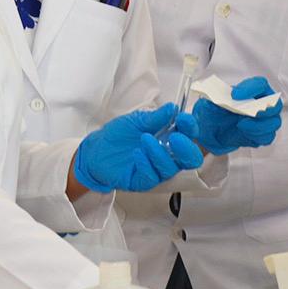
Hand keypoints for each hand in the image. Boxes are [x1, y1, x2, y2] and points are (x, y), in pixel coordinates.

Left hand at [73, 104, 203, 192]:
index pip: (189, 136)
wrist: (96, 150)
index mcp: (169, 137)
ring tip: (145, 139)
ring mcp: (156, 169)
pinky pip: (152, 177)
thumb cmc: (118, 135)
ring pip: (171, 168)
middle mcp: (167, 154)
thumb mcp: (137, 120)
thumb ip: (156, 117)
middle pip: (190, 159)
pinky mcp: (143, 180)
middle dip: (187, 148)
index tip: (184, 119)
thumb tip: (173, 108)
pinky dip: (147, 164)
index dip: (191, 128)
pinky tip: (138, 153)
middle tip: (176, 137)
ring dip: (160, 153)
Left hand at [176, 76, 282, 155]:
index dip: (251, 89)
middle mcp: (263, 103)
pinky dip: (257, 136)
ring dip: (259, 125)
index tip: (234, 96)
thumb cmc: (214, 111)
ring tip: (241, 125)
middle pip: (275, 104)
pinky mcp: (262, 135)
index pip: (261, 84)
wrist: (211, 130)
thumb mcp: (210, 102)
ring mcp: (265, 120)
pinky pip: (267, 137)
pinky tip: (244, 133)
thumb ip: (215, 98)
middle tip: (247, 113)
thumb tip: (219, 98)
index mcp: (253, 89)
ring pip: (273, 123)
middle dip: (264, 109)